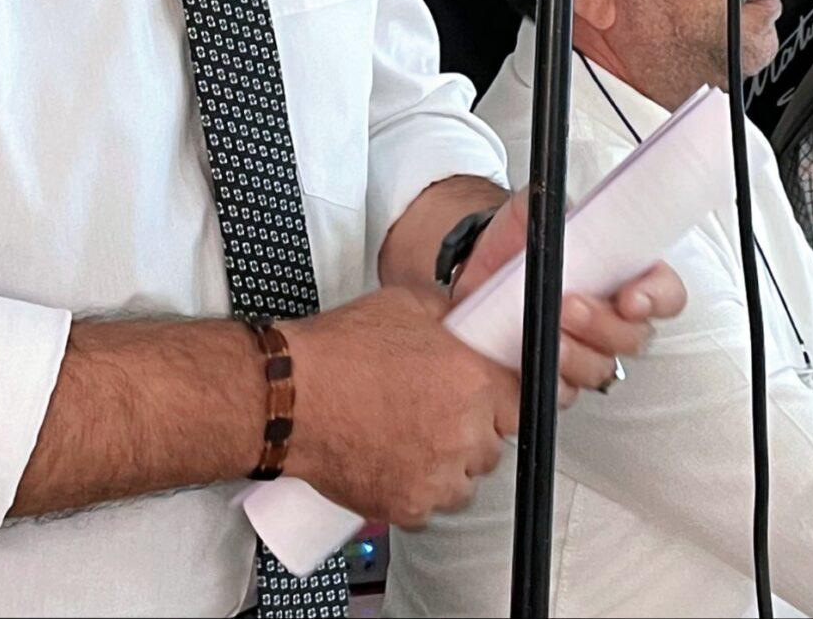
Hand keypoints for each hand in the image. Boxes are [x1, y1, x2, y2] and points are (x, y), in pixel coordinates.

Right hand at [285, 287, 517, 527]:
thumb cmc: (338, 352)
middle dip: (471, 432)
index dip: (505, 399)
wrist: (289, 397)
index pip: (523, 402)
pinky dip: (417, 491)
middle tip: (435, 416)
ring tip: (412, 443)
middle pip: (493, 445)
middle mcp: (463, 432)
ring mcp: (437, 475)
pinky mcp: (408, 506)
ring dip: (448, 467)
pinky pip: (431, 507)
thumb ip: (447, 316)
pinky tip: (393, 465)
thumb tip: (465, 322)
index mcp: (473, 380)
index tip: (492, 400)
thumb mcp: (404, 305)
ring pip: (465, 481)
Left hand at [454, 191, 687, 402]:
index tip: (632, 298)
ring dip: (576, 353)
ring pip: (602, 367)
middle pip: (635, 337)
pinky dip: (549, 378)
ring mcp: (584, 350)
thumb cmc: (515, 241)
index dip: (658, 298)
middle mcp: (611, 318)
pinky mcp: (552, 375)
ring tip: (547, 330)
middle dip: (605, 324)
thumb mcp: (535, 211)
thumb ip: (560, 206)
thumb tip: (574, 209)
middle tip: (571, 304)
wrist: (472, 267)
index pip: (665, 292)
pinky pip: (563, 392)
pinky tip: (531, 360)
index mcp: (623, 275)